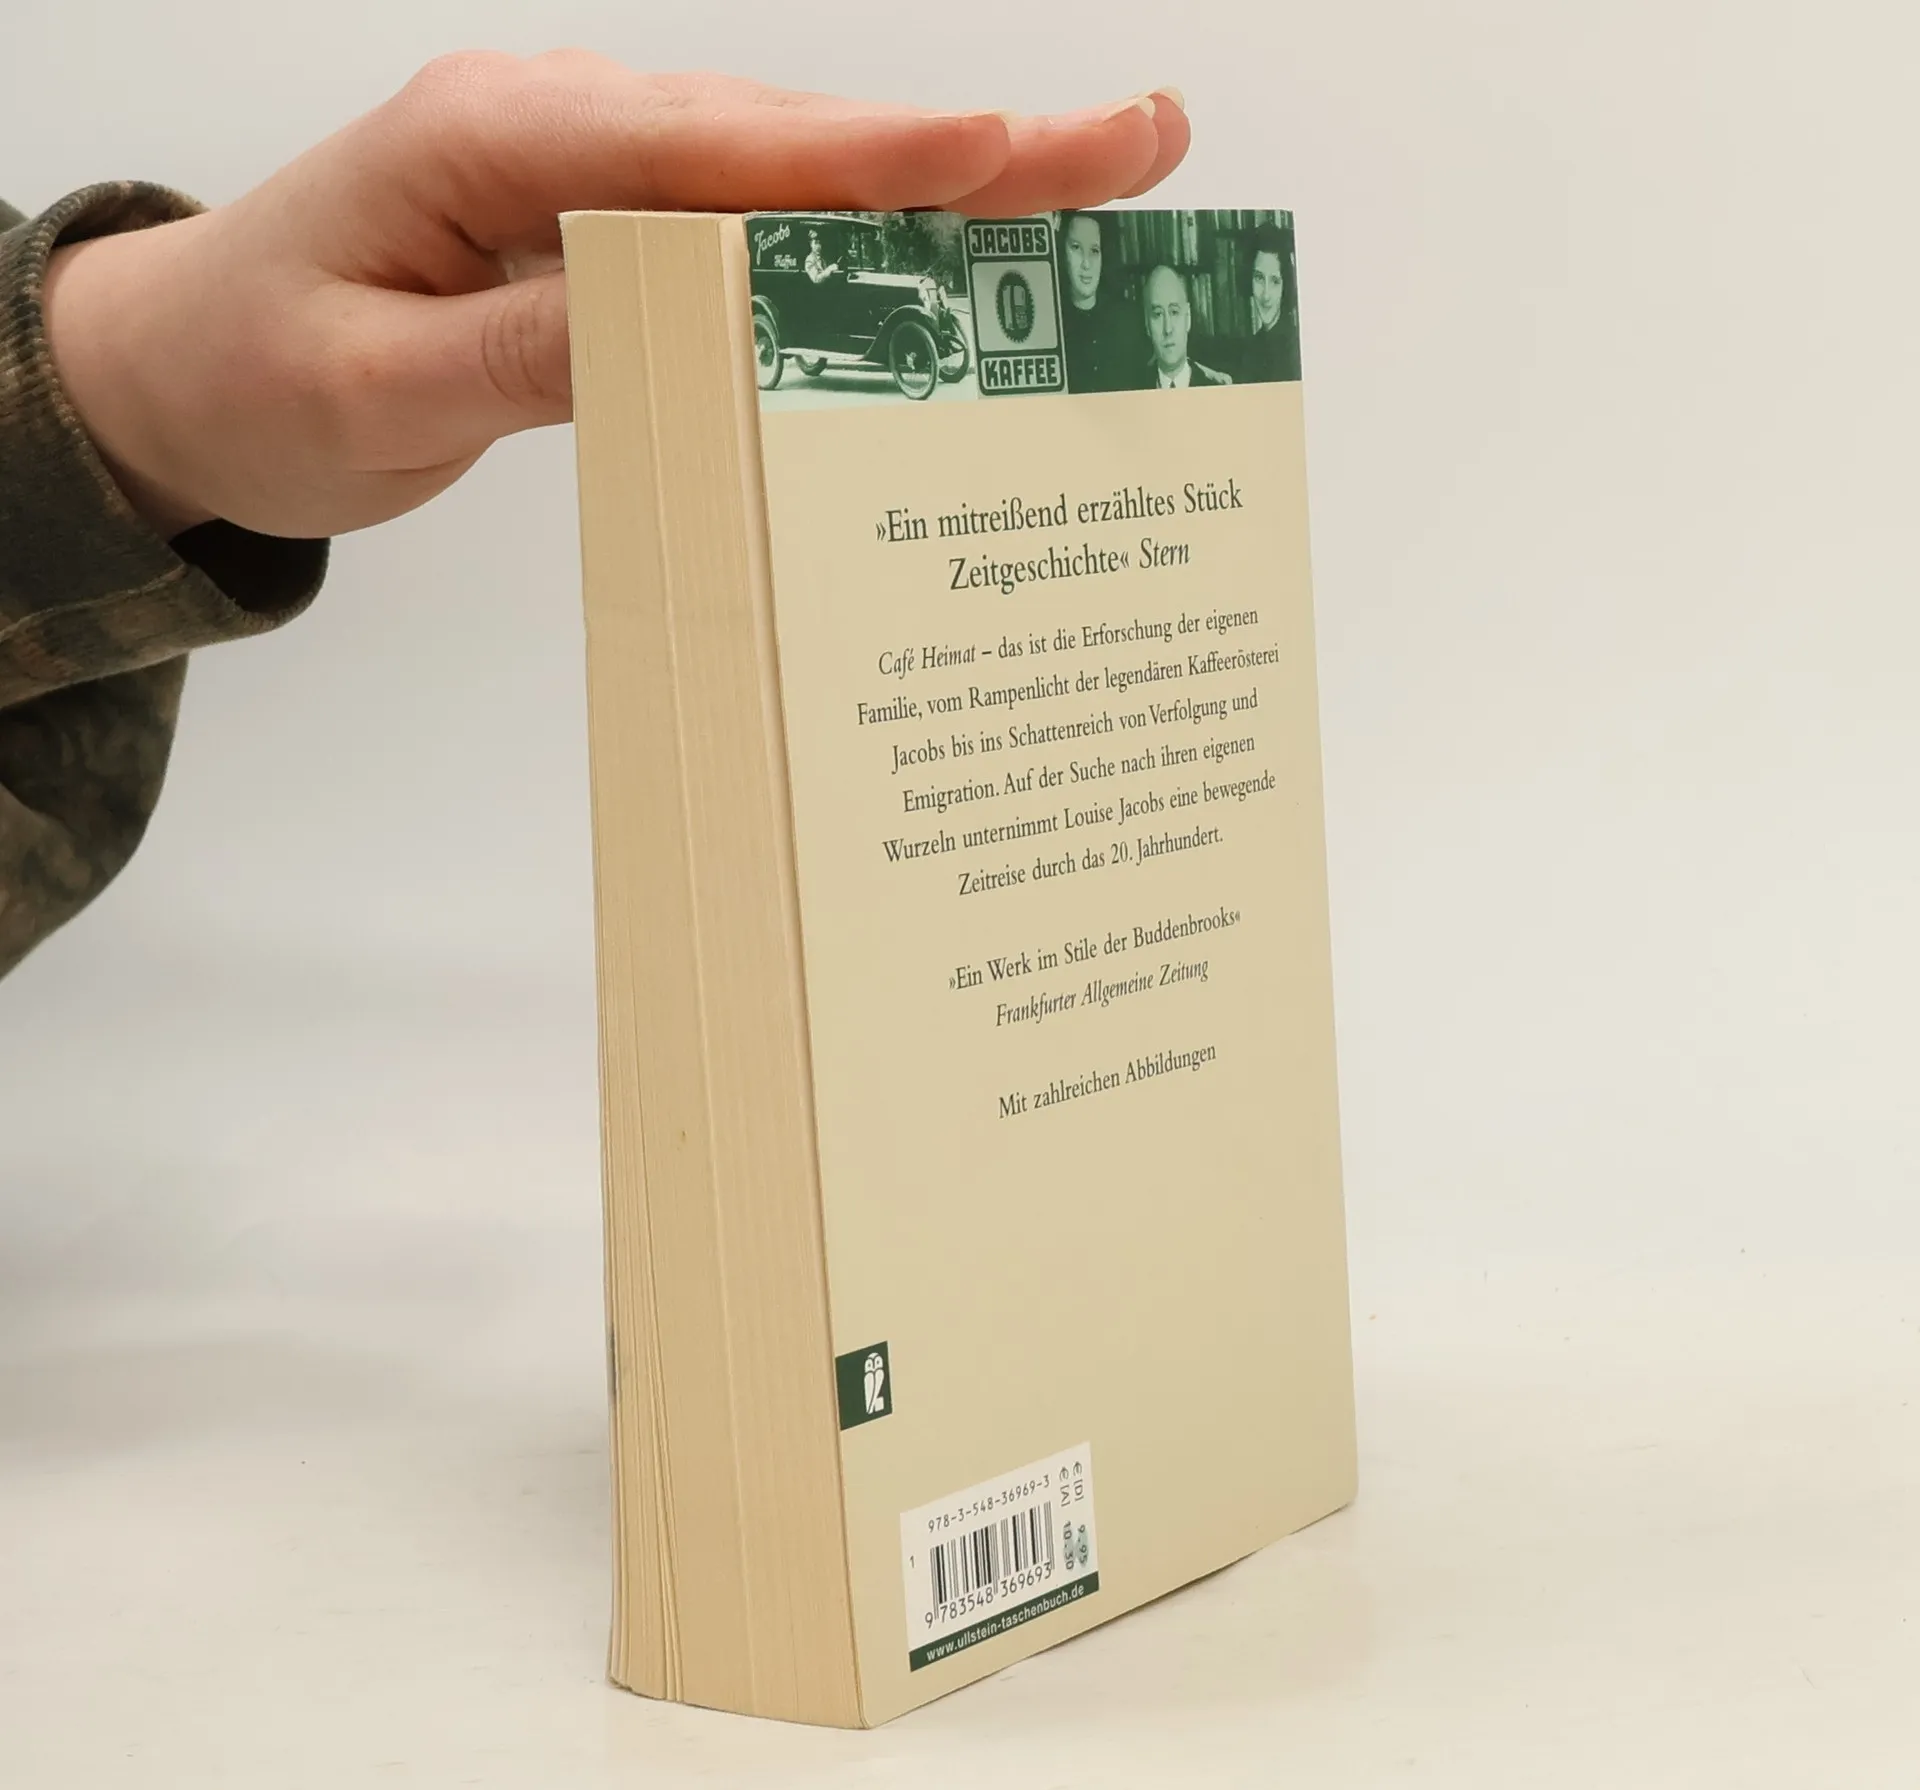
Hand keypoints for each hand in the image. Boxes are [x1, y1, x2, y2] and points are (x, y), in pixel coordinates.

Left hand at [41, 56, 1189, 540]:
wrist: (186, 375)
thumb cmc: (258, 373)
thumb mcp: (375, 388)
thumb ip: (526, 359)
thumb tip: (687, 328)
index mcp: (501, 144)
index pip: (720, 148)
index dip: (875, 157)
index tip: (1009, 151)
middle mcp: (571, 137)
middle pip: (800, 141)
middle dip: (975, 150)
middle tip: (1138, 142)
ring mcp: (601, 179)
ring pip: (801, 181)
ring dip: (949, 192)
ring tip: (1099, 190)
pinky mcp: (616, 234)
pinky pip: (762, 237)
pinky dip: (870, 250)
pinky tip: (960, 265)